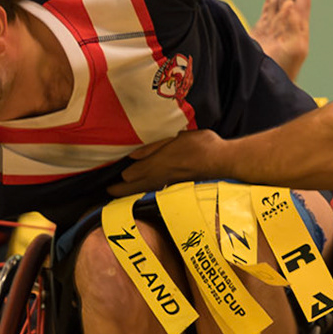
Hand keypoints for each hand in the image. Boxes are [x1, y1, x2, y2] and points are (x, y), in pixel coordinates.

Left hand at [111, 130, 227, 194]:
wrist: (223, 161)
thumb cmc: (201, 146)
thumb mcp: (176, 139)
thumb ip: (154, 148)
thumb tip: (133, 156)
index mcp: (156, 164)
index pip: (131, 175)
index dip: (120, 179)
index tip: (110, 182)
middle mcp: (159, 178)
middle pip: (134, 188)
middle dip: (120, 191)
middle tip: (110, 193)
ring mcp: (168, 186)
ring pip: (144, 191)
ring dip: (132, 192)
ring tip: (122, 193)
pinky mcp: (177, 189)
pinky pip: (155, 191)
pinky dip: (146, 191)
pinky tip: (145, 191)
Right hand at [251, 0, 311, 80]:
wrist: (263, 90)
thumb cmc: (282, 73)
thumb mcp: (294, 50)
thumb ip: (292, 26)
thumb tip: (289, 4)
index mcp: (297, 30)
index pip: (300, 2)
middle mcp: (285, 28)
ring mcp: (272, 30)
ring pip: (277, 1)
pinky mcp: (259, 35)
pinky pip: (266, 11)